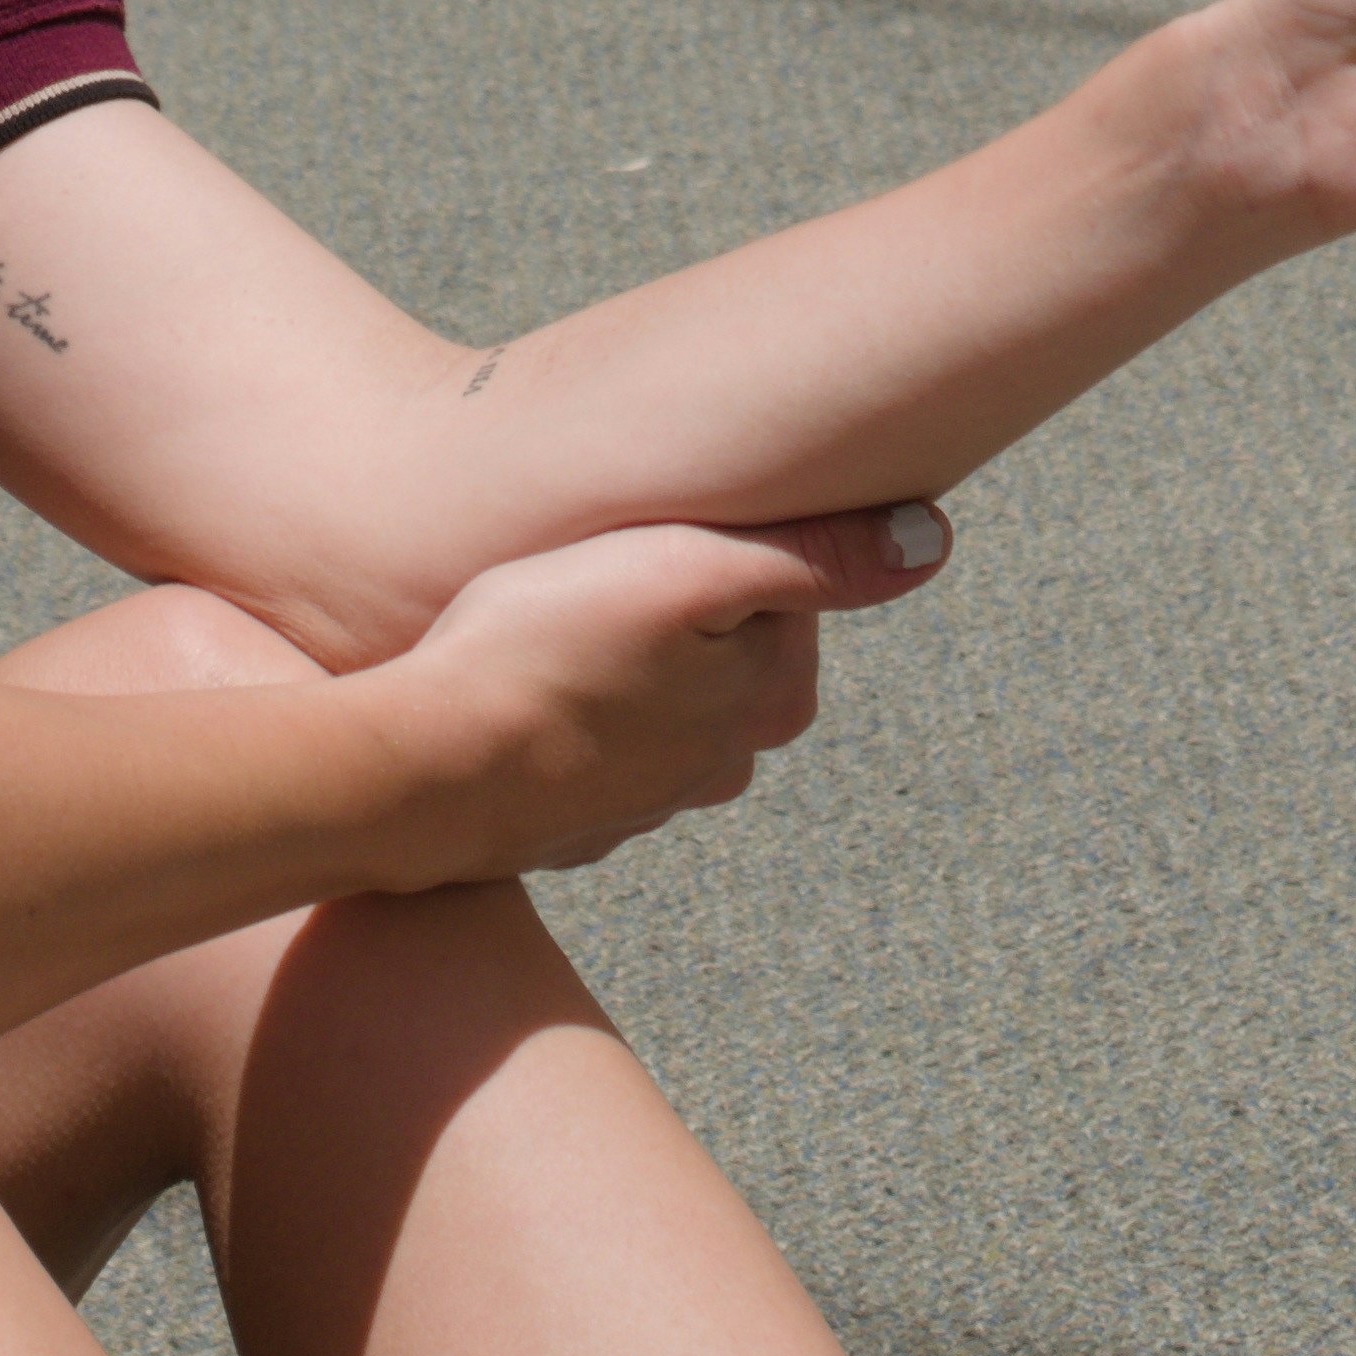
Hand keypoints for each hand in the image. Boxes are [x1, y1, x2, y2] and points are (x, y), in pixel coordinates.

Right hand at [371, 504, 952, 883]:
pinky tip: (512, 684)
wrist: (419, 772)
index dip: (710, 542)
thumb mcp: (690, 572)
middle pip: (716, 641)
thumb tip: (936, 540)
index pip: (777, 585)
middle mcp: (722, 764)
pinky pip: (582, 739)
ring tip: (543, 626)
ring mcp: (643, 801)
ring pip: (649, 692)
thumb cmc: (547, 649)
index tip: (648, 536)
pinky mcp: (569, 819)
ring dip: (610, 657)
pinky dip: (559, 708)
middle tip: (588, 574)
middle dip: (666, 603)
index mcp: (769, 701)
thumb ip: (817, 557)